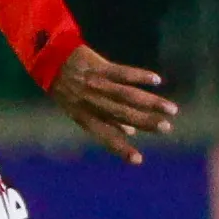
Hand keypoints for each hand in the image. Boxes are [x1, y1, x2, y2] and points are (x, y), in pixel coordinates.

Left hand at [49, 45, 176, 164]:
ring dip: (150, 102)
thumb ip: (105, 119)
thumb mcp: (77, 108)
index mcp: (83, 116)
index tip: (139, 160)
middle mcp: (90, 102)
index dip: (121, 148)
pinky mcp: (99, 66)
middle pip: (122, 114)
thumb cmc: (66, 87)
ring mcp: (95, 83)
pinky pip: (122, 72)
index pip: (104, 136)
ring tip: (170, 109)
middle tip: (167, 128)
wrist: (48, 58)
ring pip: (126, 95)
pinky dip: (140, 76)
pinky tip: (156, 80)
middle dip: (145, 122)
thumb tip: (131, 133)